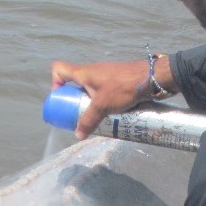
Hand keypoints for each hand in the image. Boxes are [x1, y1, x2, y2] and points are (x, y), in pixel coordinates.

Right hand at [51, 57, 173, 139]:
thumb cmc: (123, 87)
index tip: (61, 98)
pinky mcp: (117, 80)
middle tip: (79, 114)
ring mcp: (105, 75)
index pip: (59, 69)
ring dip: (90, 102)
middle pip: (75, 83)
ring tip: (96, 117)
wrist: (150, 78)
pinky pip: (103, 91)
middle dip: (75, 99)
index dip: (54, 82)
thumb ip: (89, 120)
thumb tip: (78, 136)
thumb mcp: (103, 105)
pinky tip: (111, 113)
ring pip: (91, 88)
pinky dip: (103, 101)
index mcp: (84, 73)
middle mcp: (92, 72)